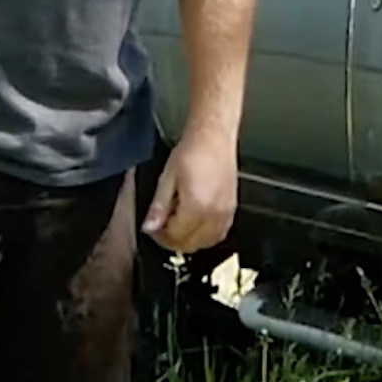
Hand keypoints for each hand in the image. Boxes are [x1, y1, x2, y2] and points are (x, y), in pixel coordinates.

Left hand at [143, 135, 240, 254]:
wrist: (214, 137)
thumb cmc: (192, 152)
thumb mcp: (167, 178)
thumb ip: (159, 206)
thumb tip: (150, 227)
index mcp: (196, 206)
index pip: (176, 236)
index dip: (161, 236)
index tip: (153, 229)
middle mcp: (213, 214)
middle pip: (191, 243)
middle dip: (174, 240)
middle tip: (162, 228)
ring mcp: (225, 213)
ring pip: (206, 242)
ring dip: (190, 239)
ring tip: (178, 224)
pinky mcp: (232, 208)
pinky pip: (219, 233)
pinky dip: (206, 235)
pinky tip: (196, 223)